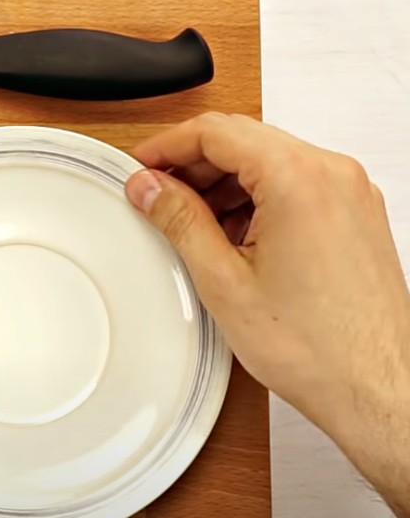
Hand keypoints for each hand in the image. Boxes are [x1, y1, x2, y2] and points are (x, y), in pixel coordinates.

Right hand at [124, 112, 409, 517]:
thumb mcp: (223, 280)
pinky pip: (297, 184)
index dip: (167, 146)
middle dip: (192, 163)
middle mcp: (334, 176)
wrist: (374, 387)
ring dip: (224, 181)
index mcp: (299, 179)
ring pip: (271, 160)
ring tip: (188, 222)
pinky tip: (230, 235)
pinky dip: (257, 198)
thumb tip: (150, 188)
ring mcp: (351, 194)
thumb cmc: (317, 347)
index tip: (142, 167)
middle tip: (155, 193)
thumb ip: (179, 220)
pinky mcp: (357, 215)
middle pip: (245, 139)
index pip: (216, 131)